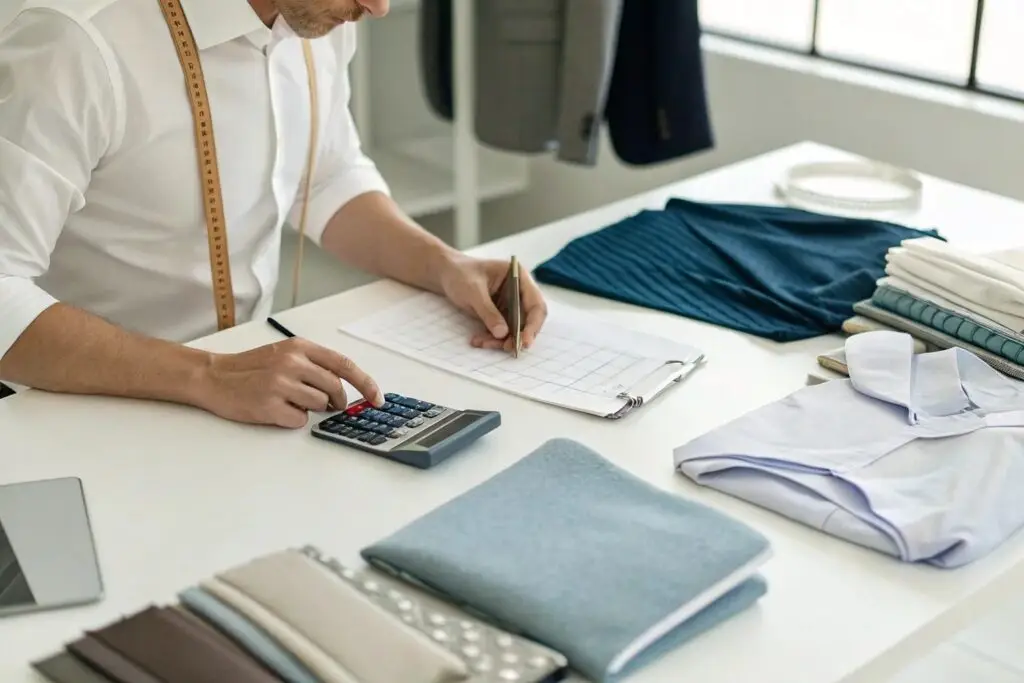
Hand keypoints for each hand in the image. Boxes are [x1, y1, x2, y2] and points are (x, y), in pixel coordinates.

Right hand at [193, 338, 383, 428]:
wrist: (213, 376)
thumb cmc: (251, 368)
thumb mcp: (284, 354)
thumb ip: (313, 365)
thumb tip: (344, 388)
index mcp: (298, 347)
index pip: (344, 365)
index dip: (365, 383)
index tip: (378, 398)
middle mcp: (291, 362)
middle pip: (334, 388)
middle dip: (335, 401)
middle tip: (325, 404)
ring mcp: (280, 384)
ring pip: (319, 405)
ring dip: (309, 408)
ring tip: (287, 400)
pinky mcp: (269, 405)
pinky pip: (299, 420)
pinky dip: (292, 419)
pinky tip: (275, 409)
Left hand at [439, 253, 547, 351]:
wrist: (447, 274)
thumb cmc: (460, 274)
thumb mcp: (472, 291)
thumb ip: (488, 311)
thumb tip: (503, 334)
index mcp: (519, 277)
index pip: (535, 304)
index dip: (533, 324)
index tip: (524, 341)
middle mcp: (520, 292)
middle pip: (529, 320)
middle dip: (518, 336)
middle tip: (507, 348)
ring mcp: (511, 305)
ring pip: (515, 329)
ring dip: (502, 340)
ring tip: (483, 343)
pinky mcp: (501, 315)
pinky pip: (502, 332)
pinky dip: (492, 339)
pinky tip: (478, 340)